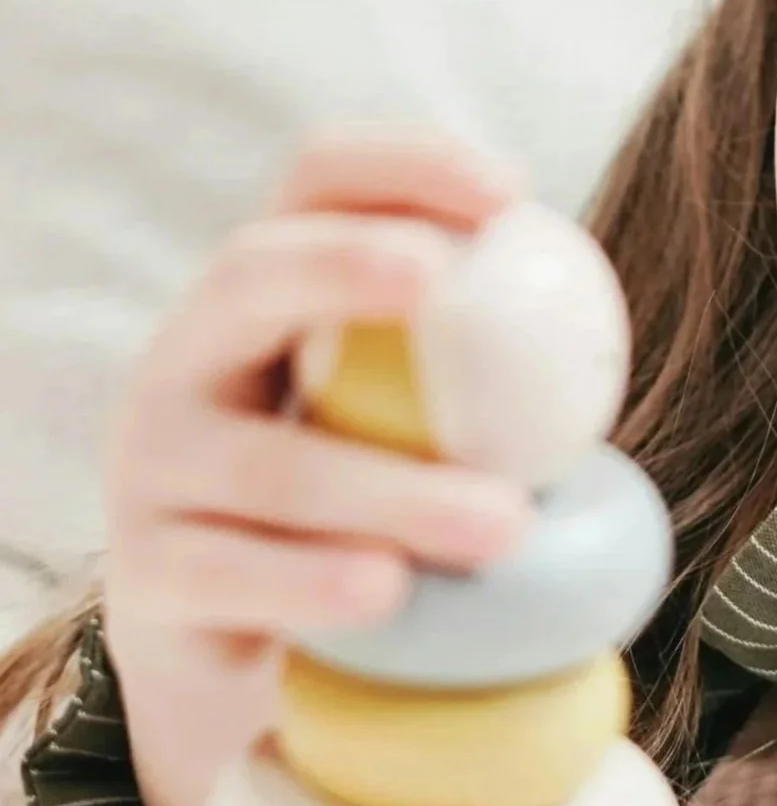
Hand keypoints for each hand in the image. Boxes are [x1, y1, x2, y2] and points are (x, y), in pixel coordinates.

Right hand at [101, 127, 531, 805]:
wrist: (231, 641)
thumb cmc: (352, 499)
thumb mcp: (399, 413)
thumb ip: (472, 371)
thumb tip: (602, 348)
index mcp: (264, 292)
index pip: (318, 180)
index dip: (407, 164)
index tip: (514, 196)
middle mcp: (189, 356)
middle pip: (252, 274)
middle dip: (344, 262)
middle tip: (441, 281)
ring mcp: (154, 465)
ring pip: (270, 462)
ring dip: (392, 489)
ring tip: (504, 523)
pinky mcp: (145, 576)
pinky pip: (231, 574)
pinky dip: (313, 583)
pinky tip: (389, 593)